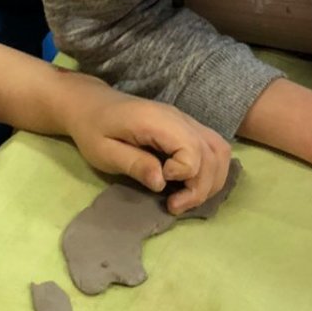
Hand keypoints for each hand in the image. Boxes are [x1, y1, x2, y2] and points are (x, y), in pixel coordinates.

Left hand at [55, 77, 233, 210]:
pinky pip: (214, 148)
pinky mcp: (187, 127)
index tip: (160, 184)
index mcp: (157, 120)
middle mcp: (179, 118)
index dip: (184, 173)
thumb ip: (134, 164)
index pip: (192, 149)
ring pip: (220, 151)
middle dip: (201, 187)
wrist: (91, 105)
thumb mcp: (103, 152)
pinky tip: (192, 185)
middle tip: (174, 206)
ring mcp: (186, 121)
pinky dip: (211, 171)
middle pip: (212, 154)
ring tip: (186, 199)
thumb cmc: (93, 129)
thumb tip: (161, 182)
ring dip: (211, 181)